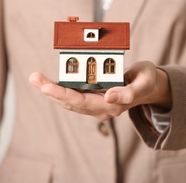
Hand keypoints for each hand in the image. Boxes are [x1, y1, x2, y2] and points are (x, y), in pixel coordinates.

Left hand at [29, 61, 171, 120]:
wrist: (150, 85)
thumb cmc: (147, 81)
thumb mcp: (143, 83)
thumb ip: (129, 92)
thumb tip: (108, 97)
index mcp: (113, 105)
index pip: (83, 102)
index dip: (64, 94)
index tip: (47, 87)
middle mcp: (102, 108)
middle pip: (71, 103)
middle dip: (51, 91)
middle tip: (34, 77)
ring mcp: (98, 104)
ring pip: (70, 100)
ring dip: (52, 90)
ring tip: (36, 77)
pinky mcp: (95, 98)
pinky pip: (75, 95)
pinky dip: (61, 88)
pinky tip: (50, 81)